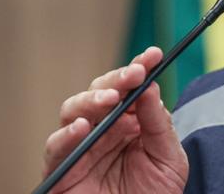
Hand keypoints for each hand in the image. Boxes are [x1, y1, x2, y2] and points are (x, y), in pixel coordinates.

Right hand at [41, 46, 188, 193]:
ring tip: (110, 99)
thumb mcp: (168, 160)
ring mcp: (80, 146)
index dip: (138, 67)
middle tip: (133, 75)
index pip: (129, 87)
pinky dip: (66, 134)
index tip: (152, 55)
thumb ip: (159, 125)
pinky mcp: (62, 167)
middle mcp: (102, 128)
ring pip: (73, 110)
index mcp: (129, 122)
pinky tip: (83, 127)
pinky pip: (55, 146)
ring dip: (91, 100)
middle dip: (115, 79)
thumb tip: (151, 87)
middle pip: (98, 92)